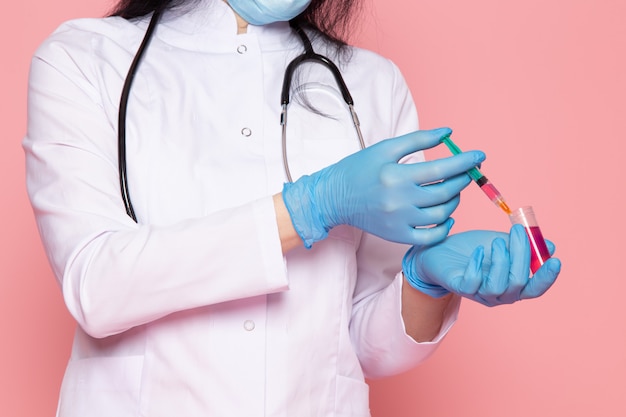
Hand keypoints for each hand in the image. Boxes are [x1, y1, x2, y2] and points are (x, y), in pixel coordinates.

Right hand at [282, 128, 484, 247]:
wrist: (334, 197)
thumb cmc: (359, 169)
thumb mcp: (386, 148)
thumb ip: (418, 140)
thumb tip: (449, 133)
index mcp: (396, 176)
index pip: (441, 168)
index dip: (465, 162)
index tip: (479, 156)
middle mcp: (399, 201)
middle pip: (445, 192)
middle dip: (463, 180)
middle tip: (467, 172)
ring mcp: (398, 222)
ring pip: (441, 215)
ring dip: (454, 200)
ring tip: (453, 190)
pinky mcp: (397, 236)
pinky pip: (430, 238)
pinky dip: (444, 228)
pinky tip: (447, 216)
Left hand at [402, 224, 560, 305]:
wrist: (439, 250)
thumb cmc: (472, 248)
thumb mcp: (500, 242)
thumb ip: (523, 245)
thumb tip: (550, 245)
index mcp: (513, 285)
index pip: (535, 288)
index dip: (547, 277)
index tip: (555, 260)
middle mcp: (499, 294)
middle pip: (518, 283)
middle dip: (521, 255)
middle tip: (517, 232)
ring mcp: (479, 293)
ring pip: (498, 285)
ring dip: (501, 261)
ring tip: (496, 242)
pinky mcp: (460, 288)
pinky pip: (472, 283)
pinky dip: (477, 266)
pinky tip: (477, 251)